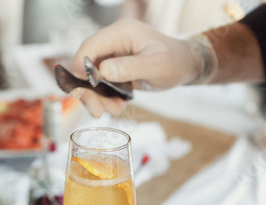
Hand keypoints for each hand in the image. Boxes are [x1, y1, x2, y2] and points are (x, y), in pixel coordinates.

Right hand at [69, 18, 199, 117]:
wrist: (185, 66)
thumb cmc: (174, 62)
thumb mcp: (155, 65)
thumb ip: (129, 68)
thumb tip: (103, 71)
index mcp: (121, 33)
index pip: (89, 47)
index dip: (80, 68)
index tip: (80, 90)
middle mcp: (113, 42)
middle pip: (86, 65)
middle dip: (88, 90)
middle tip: (97, 111)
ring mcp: (112, 56)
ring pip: (91, 79)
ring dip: (98, 98)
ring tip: (115, 110)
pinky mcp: (114, 69)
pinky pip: (101, 85)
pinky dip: (106, 98)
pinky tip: (118, 106)